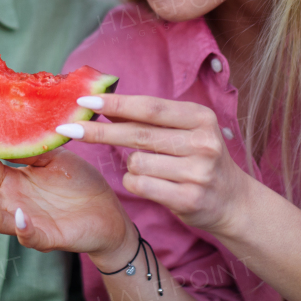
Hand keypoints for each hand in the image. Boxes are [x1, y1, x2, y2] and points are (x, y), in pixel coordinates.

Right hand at [0, 145, 132, 260]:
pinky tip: (21, 216)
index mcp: (12, 180)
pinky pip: (28, 236)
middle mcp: (13, 201)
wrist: (109, 213)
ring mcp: (26, 221)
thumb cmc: (79, 184)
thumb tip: (6, 124)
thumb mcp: (53, 157)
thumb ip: (30, 147)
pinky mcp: (46, 236)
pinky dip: (22, 227)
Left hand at [61, 94, 252, 235]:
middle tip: (68, 128)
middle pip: (138, 134)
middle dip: (99, 131)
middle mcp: (203, 142)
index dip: (115, 103)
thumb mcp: (185, 130)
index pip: (150, 107)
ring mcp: (198, 172)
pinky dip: (134, 182)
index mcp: (201, 117)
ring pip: (136, 162)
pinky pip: (140, 185)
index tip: (84, 100)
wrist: (232, 200)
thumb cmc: (199, 157)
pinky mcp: (189, 198)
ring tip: (149, 167)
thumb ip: (149, 118)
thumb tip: (104, 102)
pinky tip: (147, 182)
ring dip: (130, 165)